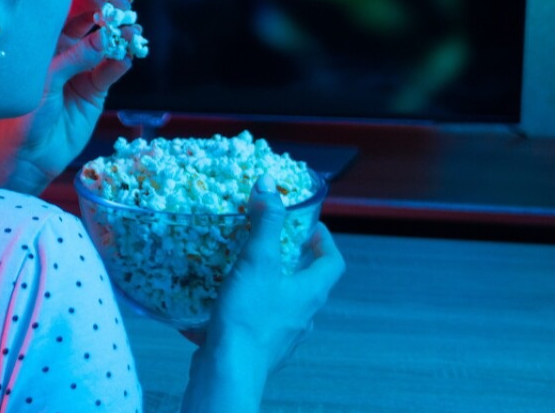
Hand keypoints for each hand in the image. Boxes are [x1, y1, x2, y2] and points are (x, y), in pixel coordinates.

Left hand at [0, 0, 140, 185]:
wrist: (29, 154)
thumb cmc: (23, 115)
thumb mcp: (45, 82)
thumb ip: (74, 58)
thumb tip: (104, 37)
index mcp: (45, 41)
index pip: (69, 10)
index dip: (88, 0)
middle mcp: (65, 51)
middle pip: (92, 22)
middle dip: (110, 12)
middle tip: (125, 8)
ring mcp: (82, 70)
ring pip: (107, 45)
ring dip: (121, 36)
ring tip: (132, 32)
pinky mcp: (96, 90)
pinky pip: (112, 70)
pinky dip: (122, 61)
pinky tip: (128, 56)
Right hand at [182, 175, 344, 376]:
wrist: (229, 370)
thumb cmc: (250, 317)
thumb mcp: (257, 261)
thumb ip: (265, 222)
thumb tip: (269, 184)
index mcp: (310, 293)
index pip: (333, 262)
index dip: (325, 241)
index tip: (309, 226)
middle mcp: (303, 317)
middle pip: (309, 283)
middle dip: (293, 261)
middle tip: (272, 243)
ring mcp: (283, 336)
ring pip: (284, 305)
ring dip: (270, 287)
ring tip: (244, 271)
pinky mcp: (260, 350)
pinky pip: (259, 324)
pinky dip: (247, 310)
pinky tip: (221, 305)